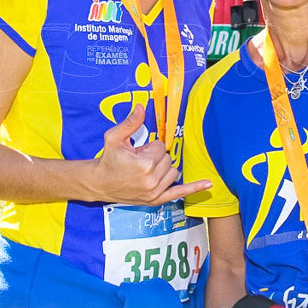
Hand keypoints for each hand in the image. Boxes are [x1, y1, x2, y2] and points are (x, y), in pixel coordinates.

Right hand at [91, 104, 209, 206]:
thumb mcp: (114, 138)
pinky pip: (179, 193)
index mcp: (144, 165)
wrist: (99, 183)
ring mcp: (154, 192)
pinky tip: (208, 184)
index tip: (138, 151)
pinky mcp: (156, 200)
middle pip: (168, 159)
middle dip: (155, 156)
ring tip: (145, 169)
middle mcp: (151, 180)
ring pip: (173, 171)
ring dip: (163, 167)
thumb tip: (141, 107)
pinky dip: (194, 188)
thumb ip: (130, 123)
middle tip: (139, 160)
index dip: (149, 146)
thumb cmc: (108, 159)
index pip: (161, 147)